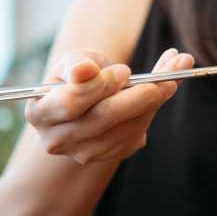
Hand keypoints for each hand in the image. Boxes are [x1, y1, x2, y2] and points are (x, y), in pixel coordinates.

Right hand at [25, 47, 193, 164]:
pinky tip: (166, 85)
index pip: (71, 103)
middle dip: (140, 94)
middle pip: (104, 118)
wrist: (90, 94)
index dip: (100, 86)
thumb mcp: (75, 59)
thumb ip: (78, 65)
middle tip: (170, 72)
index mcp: (39, 113)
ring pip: (126, 128)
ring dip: (156, 99)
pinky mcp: (110, 156)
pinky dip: (155, 108)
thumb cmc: (79, 72)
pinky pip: (137, 133)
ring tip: (177, 68)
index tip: (126, 70)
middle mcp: (58, 140)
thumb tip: (84, 71)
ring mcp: (84, 153)